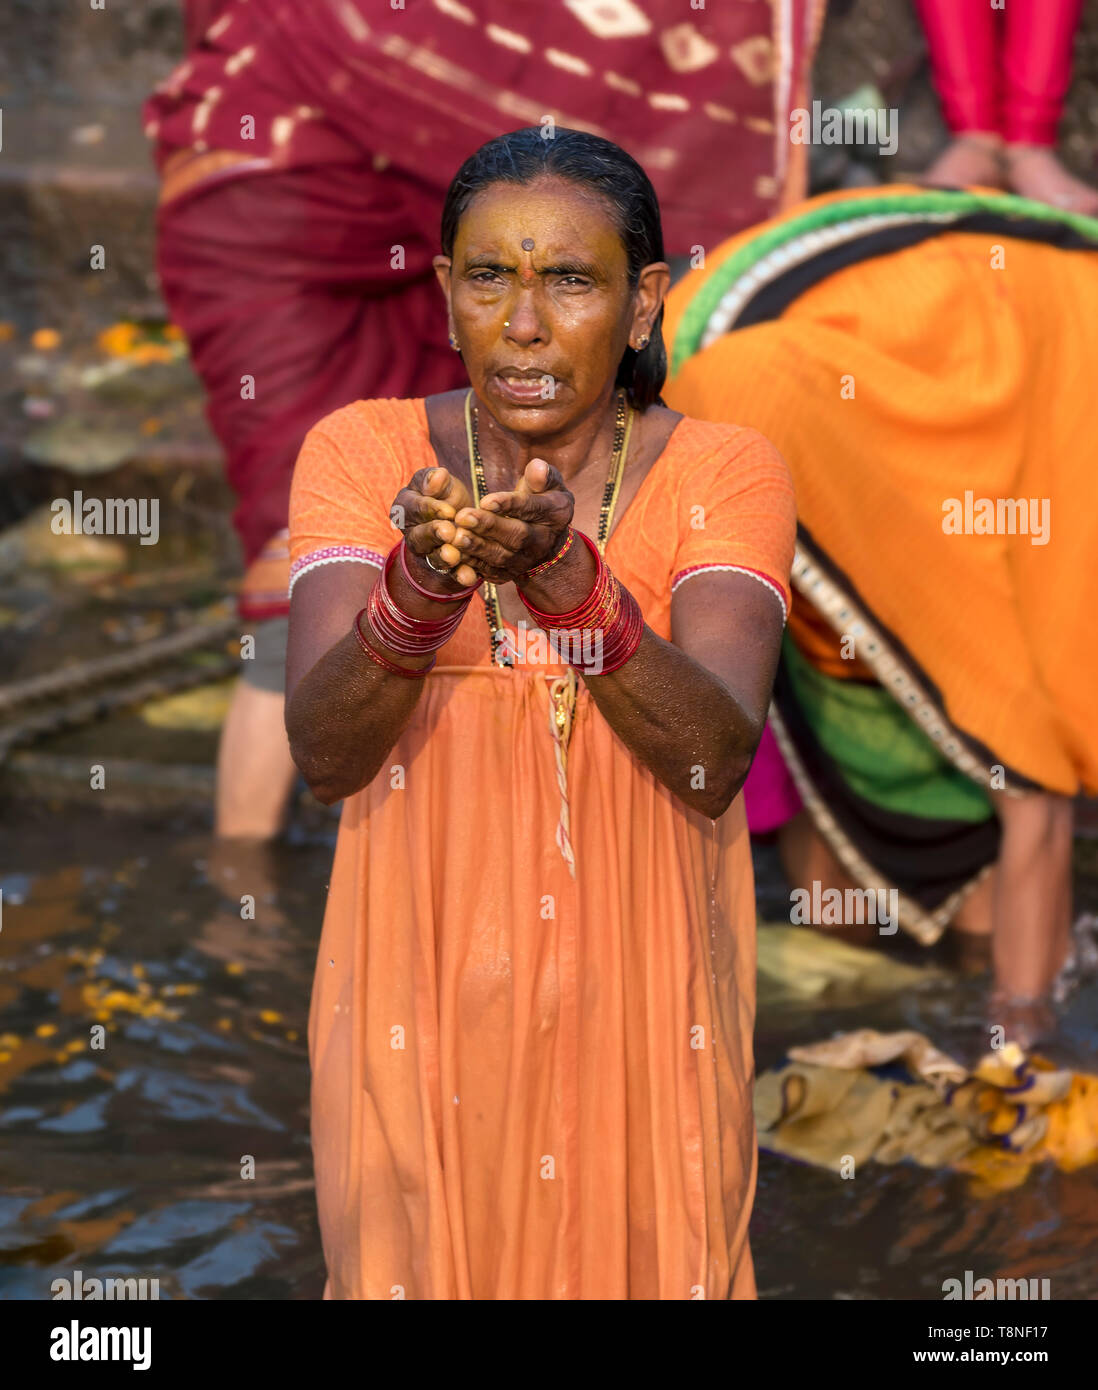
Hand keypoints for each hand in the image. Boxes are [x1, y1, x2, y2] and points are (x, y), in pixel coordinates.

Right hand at [391, 466, 478, 587]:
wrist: (461, 519)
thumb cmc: (447, 495)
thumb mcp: (444, 483)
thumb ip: (437, 480)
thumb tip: (438, 476)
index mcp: (405, 507)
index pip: (413, 508)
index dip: (430, 509)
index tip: (448, 510)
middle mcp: (411, 532)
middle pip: (418, 535)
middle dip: (434, 534)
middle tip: (449, 532)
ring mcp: (426, 553)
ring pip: (431, 557)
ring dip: (443, 557)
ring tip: (454, 556)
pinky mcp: (443, 568)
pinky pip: (450, 573)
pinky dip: (460, 575)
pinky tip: (470, 576)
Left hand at [443, 459, 573, 584]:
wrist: (544, 537)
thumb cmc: (541, 498)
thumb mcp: (549, 483)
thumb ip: (542, 475)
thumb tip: (537, 466)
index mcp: (556, 513)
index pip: (532, 508)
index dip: (509, 504)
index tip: (485, 500)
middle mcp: (543, 541)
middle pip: (516, 536)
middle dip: (488, 527)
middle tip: (462, 517)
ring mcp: (527, 560)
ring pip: (501, 557)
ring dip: (477, 548)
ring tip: (456, 536)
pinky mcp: (510, 573)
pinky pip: (489, 571)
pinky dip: (471, 564)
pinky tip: (454, 552)